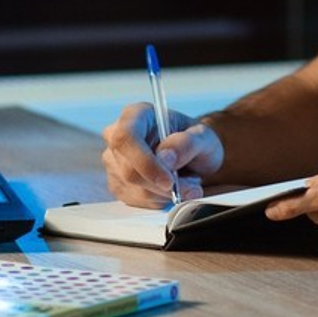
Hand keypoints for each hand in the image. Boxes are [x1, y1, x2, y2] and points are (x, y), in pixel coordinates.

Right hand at [100, 102, 225, 206]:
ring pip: (135, 190)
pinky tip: (170, 188)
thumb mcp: (203, 136)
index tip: (169, 181)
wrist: (192, 155)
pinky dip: (160, 200)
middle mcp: (117, 136)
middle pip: (129, 170)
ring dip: (165, 193)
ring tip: (185, 181)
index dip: (145, 162)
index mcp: (136, 115)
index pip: (126, 138)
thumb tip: (165, 158)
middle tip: (190, 185)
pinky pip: (137, 202)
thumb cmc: (194, 139)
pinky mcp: (118, 184)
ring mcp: (114, 162)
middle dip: (162, 185)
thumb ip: (187, 143)